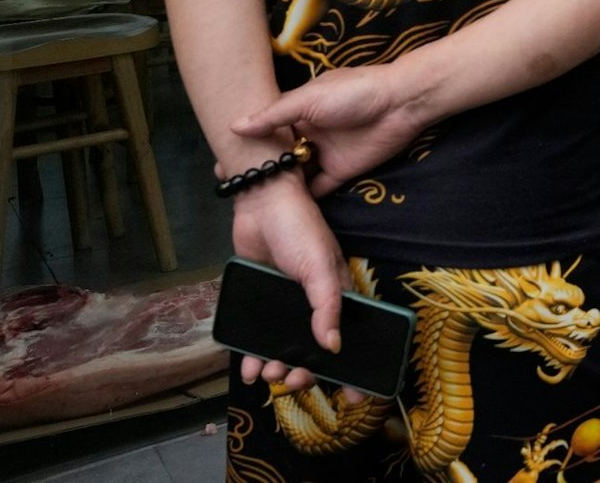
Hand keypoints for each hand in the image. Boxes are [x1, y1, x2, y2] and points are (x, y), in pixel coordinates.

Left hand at [229, 176, 359, 398]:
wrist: (261, 204)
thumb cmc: (300, 231)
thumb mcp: (319, 267)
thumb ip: (326, 306)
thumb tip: (333, 347)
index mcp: (338, 295)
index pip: (349, 338)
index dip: (351, 367)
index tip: (351, 395)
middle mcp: (312, 305)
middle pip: (314, 351)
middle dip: (306, 372)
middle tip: (292, 381)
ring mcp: (284, 305)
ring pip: (284, 348)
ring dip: (278, 367)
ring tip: (267, 373)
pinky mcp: (259, 302)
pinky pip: (256, 337)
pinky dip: (252, 356)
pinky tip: (247, 368)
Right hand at [233, 63, 428, 197]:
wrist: (399, 103)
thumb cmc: (352, 92)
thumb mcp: (307, 99)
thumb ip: (273, 115)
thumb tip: (235, 126)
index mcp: (298, 111)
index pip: (266, 130)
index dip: (247, 145)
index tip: (222, 160)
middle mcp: (308, 134)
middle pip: (279, 155)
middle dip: (259, 169)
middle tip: (231, 185)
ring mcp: (323, 153)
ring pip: (296, 174)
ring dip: (279, 185)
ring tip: (250, 201)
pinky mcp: (340, 172)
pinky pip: (318, 188)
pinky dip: (303, 198)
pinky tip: (283, 210)